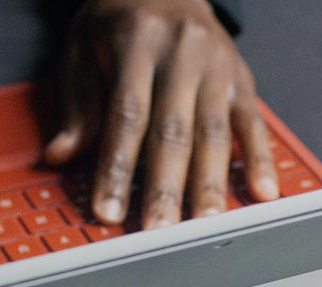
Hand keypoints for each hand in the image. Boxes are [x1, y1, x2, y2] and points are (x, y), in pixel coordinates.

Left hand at [44, 0, 279, 229]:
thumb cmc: (118, 21)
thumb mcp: (83, 50)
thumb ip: (77, 105)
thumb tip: (59, 155)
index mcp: (137, 42)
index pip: (126, 117)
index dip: (117, 168)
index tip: (109, 209)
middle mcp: (182, 52)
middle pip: (174, 130)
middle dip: (166, 187)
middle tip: (160, 231)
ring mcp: (217, 65)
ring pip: (214, 132)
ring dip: (209, 184)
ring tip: (205, 224)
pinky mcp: (242, 77)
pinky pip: (252, 122)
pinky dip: (258, 159)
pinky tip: (262, 191)